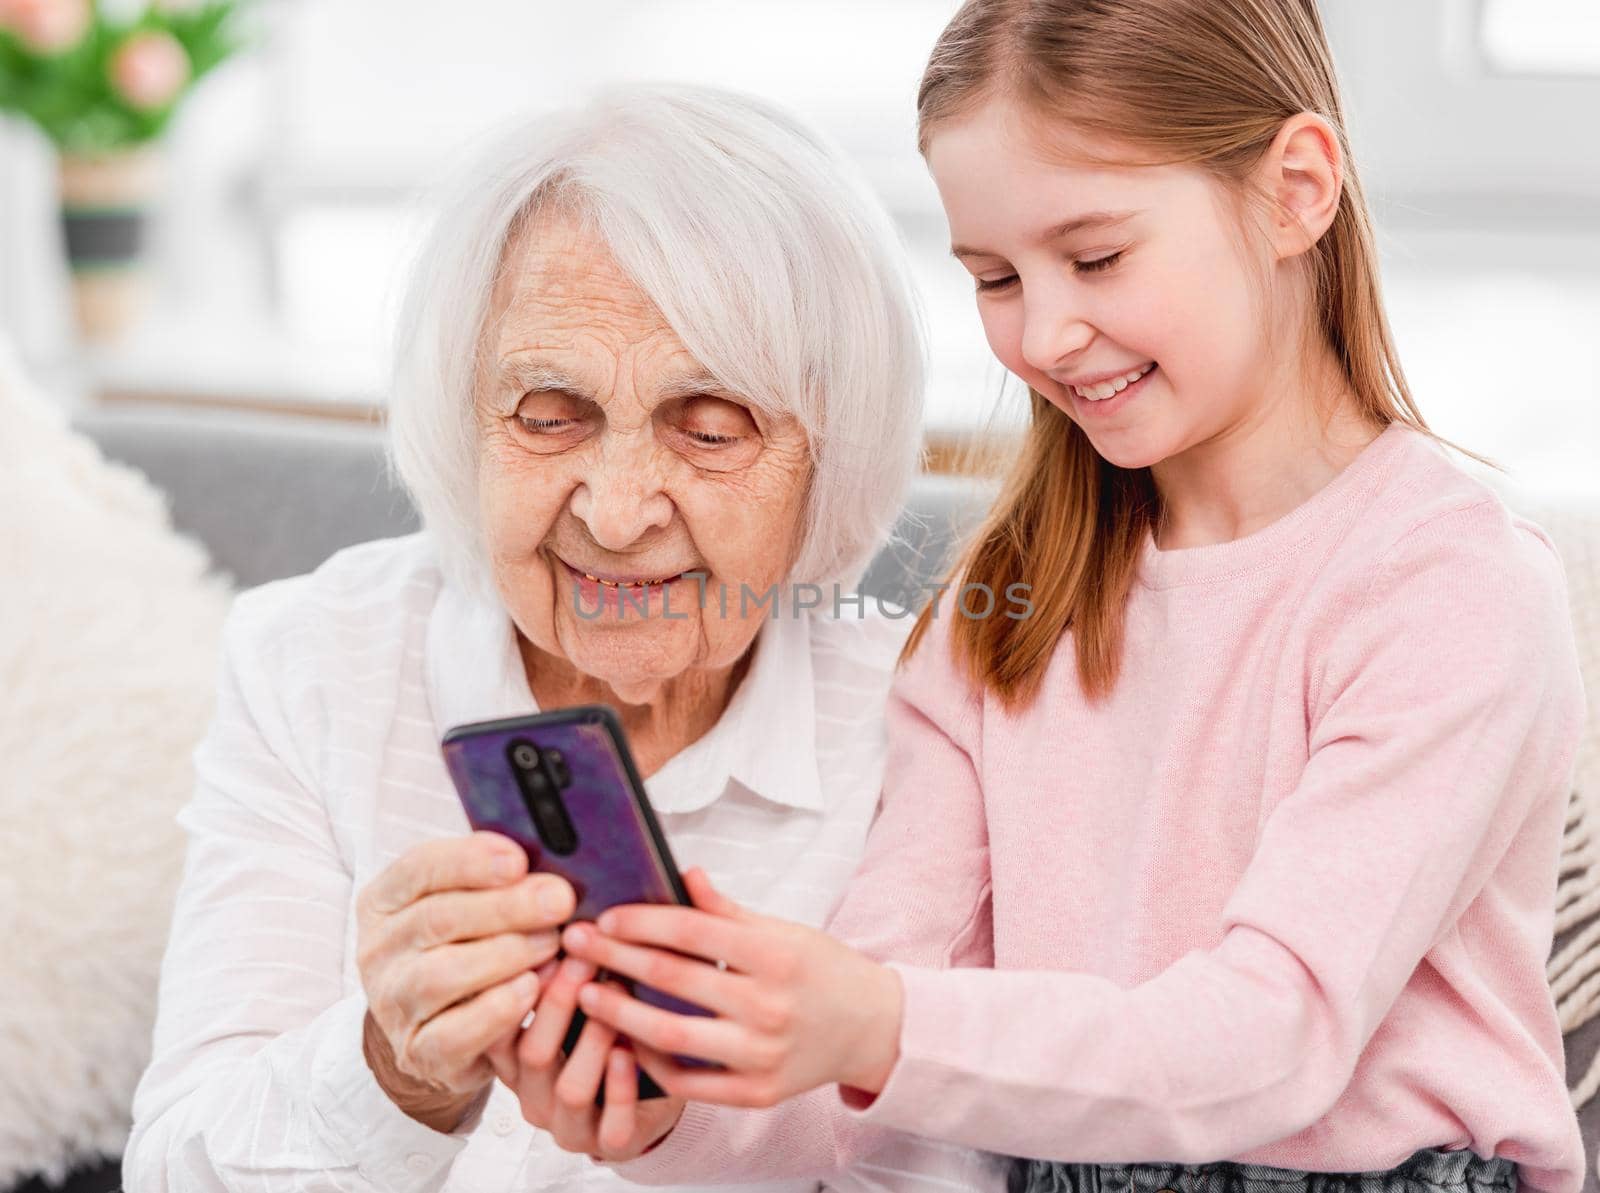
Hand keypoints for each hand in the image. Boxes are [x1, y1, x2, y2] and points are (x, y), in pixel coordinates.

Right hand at [355, 831, 574, 1130]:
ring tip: (551, 944)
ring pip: (441, 975)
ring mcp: (392, 1004)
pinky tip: (531, 988)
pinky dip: (497, 1010)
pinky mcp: (417, 1052)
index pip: (418, 868)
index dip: (470, 861)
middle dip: (506, 906)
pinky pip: (452, 1034)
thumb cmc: (465, 949)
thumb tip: (547, 858)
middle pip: (437, 919)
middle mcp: (378, 950)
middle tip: (559, 900)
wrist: (442, 1032)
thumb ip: (495, 879)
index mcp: (385, 901)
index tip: (520, 860)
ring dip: (506, 955)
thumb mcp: (469, 906)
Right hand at [499, 953, 684, 1159]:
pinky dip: (622, 1085)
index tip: (536, 941)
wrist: (649, 1096)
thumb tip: (571, 903)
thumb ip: (569, 960)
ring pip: (571, 1087)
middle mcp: (534, 1092)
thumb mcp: (581, 997)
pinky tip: (631, 1050)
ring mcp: (568, 1122)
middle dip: (559, 999)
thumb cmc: (609, 1034)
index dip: (511, 986)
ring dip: (595, 1039)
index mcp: (516, 1057)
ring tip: (619, 997)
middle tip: (584, 954)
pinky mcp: (608, 1143)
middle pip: (532, 1052)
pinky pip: (610, 1124)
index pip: (494, 1026)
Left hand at [559, 868, 902, 1108]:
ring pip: (670, 1034)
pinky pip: (688, 1081)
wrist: (872, 1029)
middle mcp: (769, 1007)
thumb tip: (685, 874)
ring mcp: (762, 1056)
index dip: (641, 922)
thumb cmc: (823, 972)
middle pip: (672, 979)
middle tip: (574, 943)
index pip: (692, 932)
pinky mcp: (756, 1094)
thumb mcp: (784, 930)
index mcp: (776, 956)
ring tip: (587, 993)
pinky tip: (625, 1040)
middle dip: (614, 958)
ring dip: (619, 1013)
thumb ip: (727, 910)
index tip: (605, 916)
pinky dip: (650, 1061)